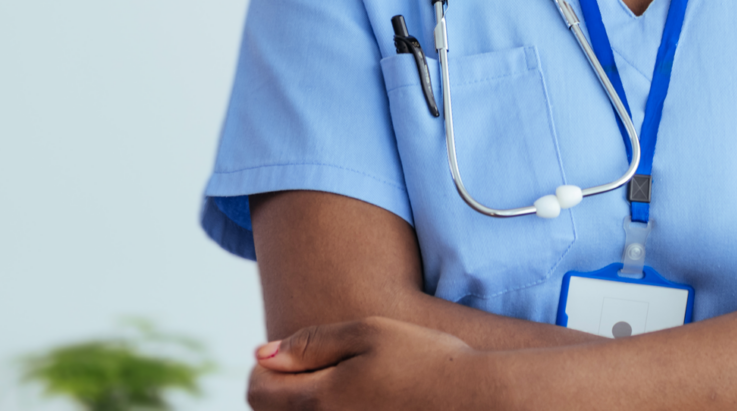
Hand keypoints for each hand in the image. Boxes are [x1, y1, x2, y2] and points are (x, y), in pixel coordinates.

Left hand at [248, 316, 488, 410]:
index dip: (265, 367)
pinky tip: (367, 401)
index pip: (256, 392)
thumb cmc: (425, 360)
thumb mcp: (367, 332)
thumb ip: (310, 344)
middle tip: (317, 366)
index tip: (287, 353)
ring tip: (347, 384)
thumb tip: (262, 354)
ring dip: (312, 403)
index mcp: (317, 402)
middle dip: (285, 387)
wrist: (480, 401)